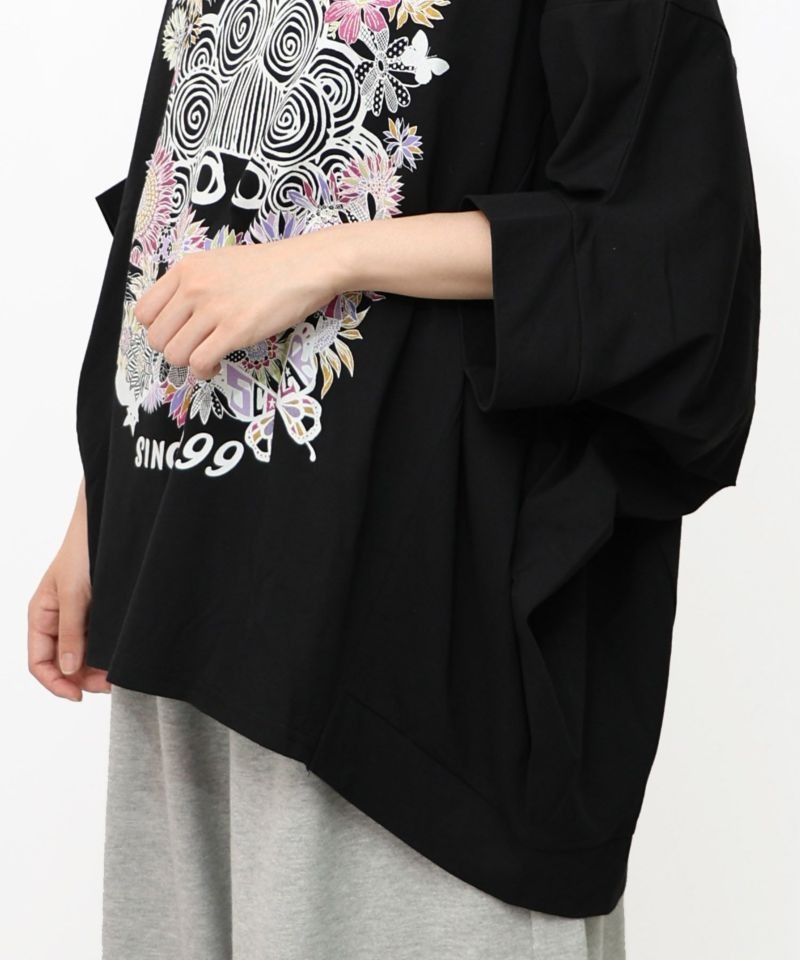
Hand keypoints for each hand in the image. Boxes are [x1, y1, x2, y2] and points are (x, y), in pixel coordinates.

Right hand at [27, 479, 110, 701]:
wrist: (110, 525)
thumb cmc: (82, 551)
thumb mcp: (73, 593)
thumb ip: (70, 632)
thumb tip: (68, 670)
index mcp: (41, 616)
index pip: (38, 662)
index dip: (55, 683)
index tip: (78, 695)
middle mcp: (57, 621)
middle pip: (63, 664)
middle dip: (82, 678)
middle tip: (108, 684)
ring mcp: (79, 618)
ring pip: (82, 656)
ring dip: (96, 668)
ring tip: (117, 673)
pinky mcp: (99, 613)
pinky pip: (99, 641)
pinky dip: (107, 652)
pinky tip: (120, 657)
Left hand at [133, 227, 348, 379]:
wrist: (305, 266)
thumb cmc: (269, 267)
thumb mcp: (219, 262)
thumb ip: (195, 283)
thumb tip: (180, 314)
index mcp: (186, 270)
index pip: (144, 310)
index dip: (157, 328)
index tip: (176, 333)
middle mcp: (193, 288)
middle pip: (155, 337)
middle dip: (172, 350)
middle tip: (193, 348)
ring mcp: (213, 310)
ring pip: (174, 354)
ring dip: (189, 363)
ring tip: (206, 357)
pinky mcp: (235, 330)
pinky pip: (200, 362)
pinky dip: (205, 370)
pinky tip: (218, 364)